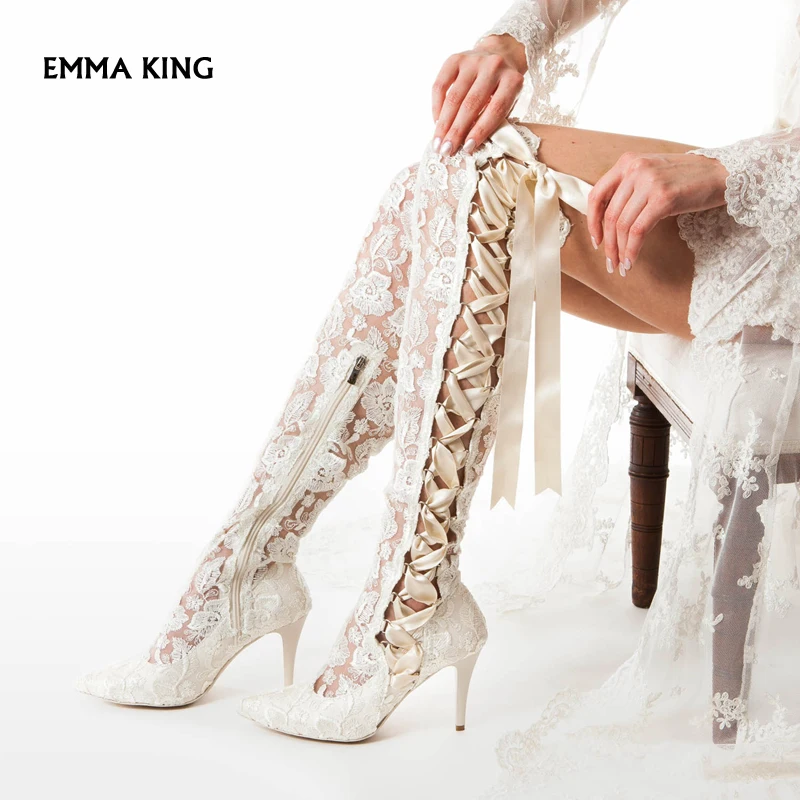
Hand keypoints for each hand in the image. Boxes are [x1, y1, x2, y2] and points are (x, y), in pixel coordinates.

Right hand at [431, 34, 526, 156]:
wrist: (499, 54)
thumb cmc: (502, 89)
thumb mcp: (508, 103)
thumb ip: (494, 120)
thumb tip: (470, 145)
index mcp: (512, 80)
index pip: (495, 109)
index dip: (480, 131)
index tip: (467, 149)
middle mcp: (493, 66)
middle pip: (471, 104)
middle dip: (457, 131)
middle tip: (447, 151)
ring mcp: (473, 60)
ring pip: (454, 96)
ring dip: (444, 123)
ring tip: (438, 143)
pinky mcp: (456, 58)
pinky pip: (440, 84)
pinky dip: (436, 106)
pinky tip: (436, 122)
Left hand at [587, 151, 729, 275]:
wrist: (724, 173)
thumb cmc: (688, 179)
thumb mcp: (653, 174)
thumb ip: (631, 188)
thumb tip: (609, 220)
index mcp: (628, 161)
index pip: (597, 195)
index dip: (593, 222)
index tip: (597, 241)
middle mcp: (635, 169)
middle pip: (610, 215)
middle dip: (608, 244)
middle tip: (610, 263)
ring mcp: (649, 182)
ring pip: (623, 225)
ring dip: (619, 251)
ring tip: (621, 266)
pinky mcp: (664, 198)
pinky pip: (639, 231)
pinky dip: (632, 250)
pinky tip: (632, 262)